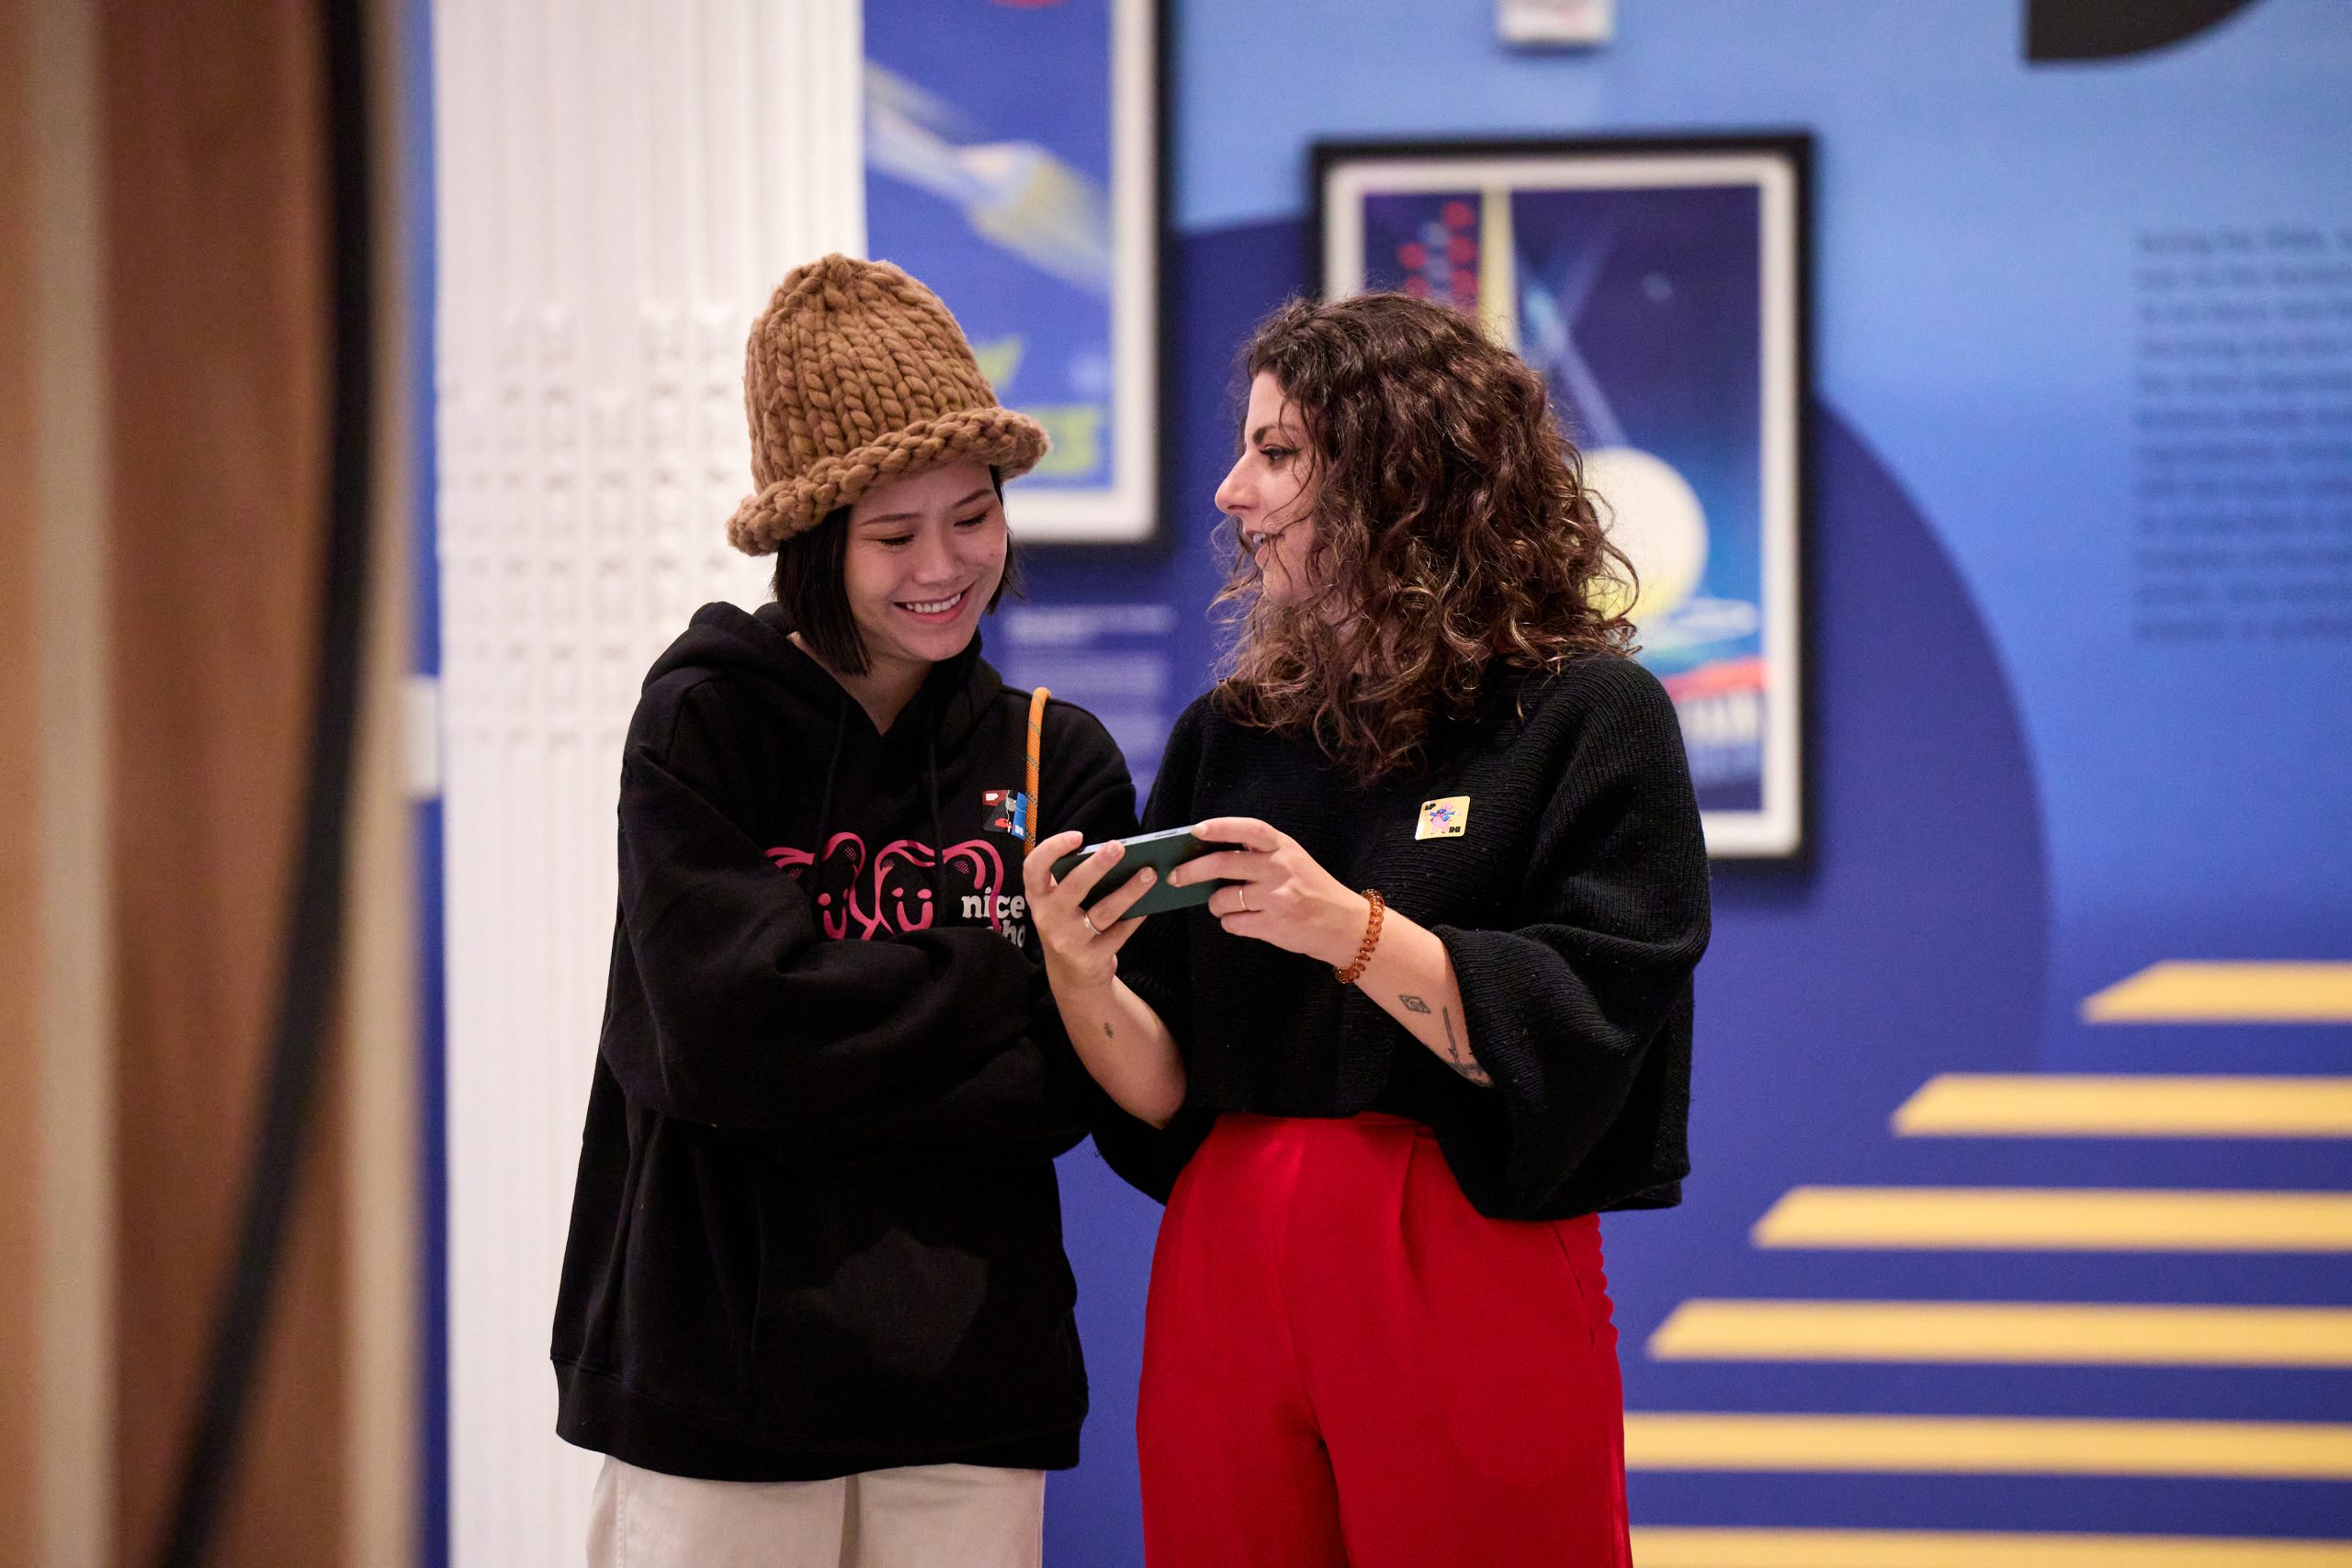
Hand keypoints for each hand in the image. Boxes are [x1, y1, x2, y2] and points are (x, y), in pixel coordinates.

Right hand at [1022, 831, 1154, 993]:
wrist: (1072, 977)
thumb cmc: (1069, 925)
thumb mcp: (1059, 904)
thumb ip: (1073, 880)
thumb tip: (1112, 853)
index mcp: (1038, 897)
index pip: (1034, 868)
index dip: (1052, 849)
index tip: (1078, 836)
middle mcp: (1048, 918)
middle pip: (1074, 887)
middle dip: (1098, 865)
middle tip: (1119, 847)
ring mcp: (1069, 940)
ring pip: (1104, 911)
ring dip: (1129, 890)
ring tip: (1149, 873)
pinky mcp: (1091, 958)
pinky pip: (1120, 932)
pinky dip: (1136, 916)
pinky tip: (1150, 903)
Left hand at [1171, 817, 1366, 967]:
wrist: (1344, 924)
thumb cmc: (1311, 888)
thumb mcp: (1292, 859)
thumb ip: (1258, 855)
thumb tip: (1206, 856)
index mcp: (1282, 847)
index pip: (1248, 829)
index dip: (1220, 827)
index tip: (1196, 830)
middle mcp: (1279, 868)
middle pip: (1223, 864)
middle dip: (1191, 871)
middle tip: (1175, 876)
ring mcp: (1276, 898)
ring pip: (1222, 899)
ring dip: (1215, 904)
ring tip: (1224, 905)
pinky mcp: (1273, 925)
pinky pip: (1232, 923)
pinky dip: (1230, 922)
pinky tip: (1242, 920)